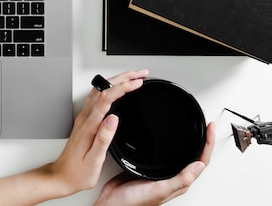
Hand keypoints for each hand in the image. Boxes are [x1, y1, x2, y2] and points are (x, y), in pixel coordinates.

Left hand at [47, 69, 148, 196]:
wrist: (63, 176)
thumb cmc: (78, 172)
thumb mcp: (94, 160)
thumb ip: (103, 138)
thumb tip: (113, 119)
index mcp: (89, 125)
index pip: (107, 98)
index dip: (123, 87)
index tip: (138, 83)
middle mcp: (85, 117)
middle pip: (104, 88)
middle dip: (124, 78)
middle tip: (141, 74)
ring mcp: (84, 116)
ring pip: (100, 90)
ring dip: (117, 80)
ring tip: (133, 77)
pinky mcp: (85, 120)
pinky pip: (98, 97)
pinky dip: (111, 89)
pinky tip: (117, 90)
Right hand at [92, 121, 214, 205]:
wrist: (112, 202)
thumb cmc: (134, 202)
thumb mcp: (160, 190)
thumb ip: (181, 180)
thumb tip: (200, 165)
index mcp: (179, 182)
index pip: (201, 161)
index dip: (208, 144)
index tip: (210, 127)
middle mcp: (172, 177)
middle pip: (195, 156)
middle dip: (203, 140)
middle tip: (207, 124)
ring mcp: (161, 171)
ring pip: (181, 154)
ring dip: (190, 141)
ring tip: (195, 128)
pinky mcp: (148, 166)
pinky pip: (163, 152)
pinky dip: (170, 143)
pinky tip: (166, 137)